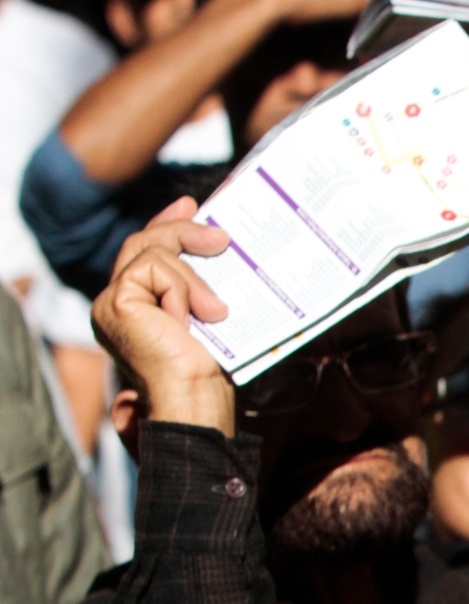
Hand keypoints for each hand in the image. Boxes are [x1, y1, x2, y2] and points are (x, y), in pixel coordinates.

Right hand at [92, 198, 235, 434]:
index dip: (166, 224)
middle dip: (182, 229)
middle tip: (221, 235)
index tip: (191, 205)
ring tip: (215, 312)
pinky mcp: (115, 301)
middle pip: (144, 243)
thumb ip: (202, 287)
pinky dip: (182, 289)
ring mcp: (112, 301)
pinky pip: (154, 269)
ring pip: (152, 252)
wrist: (195, 399)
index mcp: (137, 306)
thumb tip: (220, 247)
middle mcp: (117, 302)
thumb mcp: (209, 316)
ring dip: (193, 277)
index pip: (145, 252)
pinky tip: (194, 318)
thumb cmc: (209, 370)